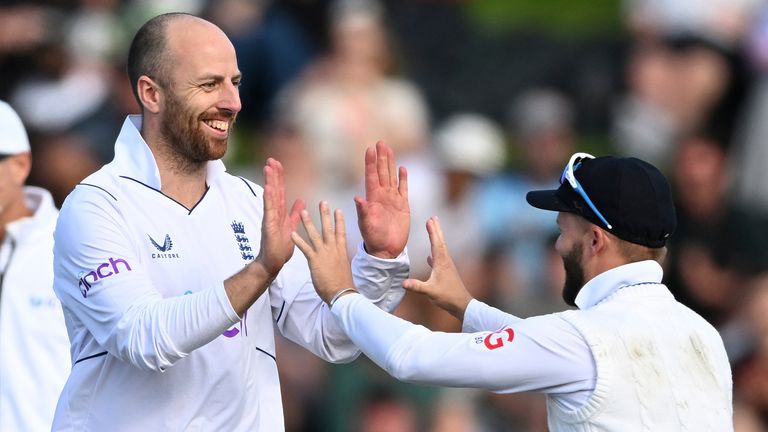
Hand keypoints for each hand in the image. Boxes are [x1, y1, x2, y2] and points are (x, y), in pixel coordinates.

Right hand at [256, 158, 305, 276]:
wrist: (273, 262)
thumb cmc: (281, 246)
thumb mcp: (292, 226)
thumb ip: (296, 213)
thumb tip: (301, 200)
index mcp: (280, 212)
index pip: (280, 191)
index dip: (279, 177)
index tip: (278, 163)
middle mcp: (273, 213)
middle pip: (274, 190)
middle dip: (273, 175)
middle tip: (271, 160)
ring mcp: (270, 218)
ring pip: (270, 197)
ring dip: (270, 182)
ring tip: (268, 168)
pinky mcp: (268, 226)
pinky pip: (269, 210)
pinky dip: (268, 199)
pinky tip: (268, 188)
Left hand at [291, 202, 354, 303]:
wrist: (341, 293)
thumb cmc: (342, 284)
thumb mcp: (343, 268)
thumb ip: (338, 260)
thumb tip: (338, 260)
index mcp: (340, 251)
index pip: (341, 232)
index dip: (339, 220)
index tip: (338, 210)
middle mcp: (333, 249)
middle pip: (329, 228)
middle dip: (325, 215)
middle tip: (323, 202)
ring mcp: (324, 254)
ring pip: (315, 235)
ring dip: (308, 222)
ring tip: (303, 211)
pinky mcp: (315, 260)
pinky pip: (305, 248)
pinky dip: (298, 240)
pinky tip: (292, 233)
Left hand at [356, 141, 408, 258]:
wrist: (386, 250)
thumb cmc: (373, 239)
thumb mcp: (366, 225)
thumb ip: (363, 212)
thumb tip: (357, 198)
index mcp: (372, 199)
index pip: (371, 176)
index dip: (370, 163)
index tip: (369, 149)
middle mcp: (381, 196)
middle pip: (381, 172)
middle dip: (381, 157)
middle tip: (380, 142)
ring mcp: (392, 200)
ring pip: (391, 177)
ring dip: (390, 163)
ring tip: (388, 149)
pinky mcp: (402, 205)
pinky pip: (403, 188)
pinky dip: (403, 178)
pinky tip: (402, 168)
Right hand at [403, 217, 472, 320]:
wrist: (462, 305)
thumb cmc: (448, 297)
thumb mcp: (430, 292)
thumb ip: (417, 286)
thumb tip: (403, 283)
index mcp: (442, 262)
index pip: (436, 243)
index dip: (432, 231)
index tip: (430, 220)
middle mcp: (445, 261)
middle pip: (440, 242)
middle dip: (436, 230)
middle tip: (433, 217)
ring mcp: (446, 267)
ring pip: (440, 249)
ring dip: (436, 239)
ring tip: (433, 231)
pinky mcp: (446, 273)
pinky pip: (439, 260)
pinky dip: (434, 255)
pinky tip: (430, 257)